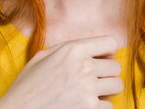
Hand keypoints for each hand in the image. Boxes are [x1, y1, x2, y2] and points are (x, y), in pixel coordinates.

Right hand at [0, 35, 123, 108]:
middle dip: (107, 73)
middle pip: (116, 66)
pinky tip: (85, 106)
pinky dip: (100, 108)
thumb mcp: (42, 57)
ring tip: (91, 93)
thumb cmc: (27, 86)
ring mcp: (88, 90)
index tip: (100, 59)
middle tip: (94, 80)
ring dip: (106, 91)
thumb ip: (67, 49)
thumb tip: (90, 49)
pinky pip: (109, 106)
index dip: (107, 51)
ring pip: (117, 86)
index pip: (110, 43)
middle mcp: (84, 67)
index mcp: (73, 50)